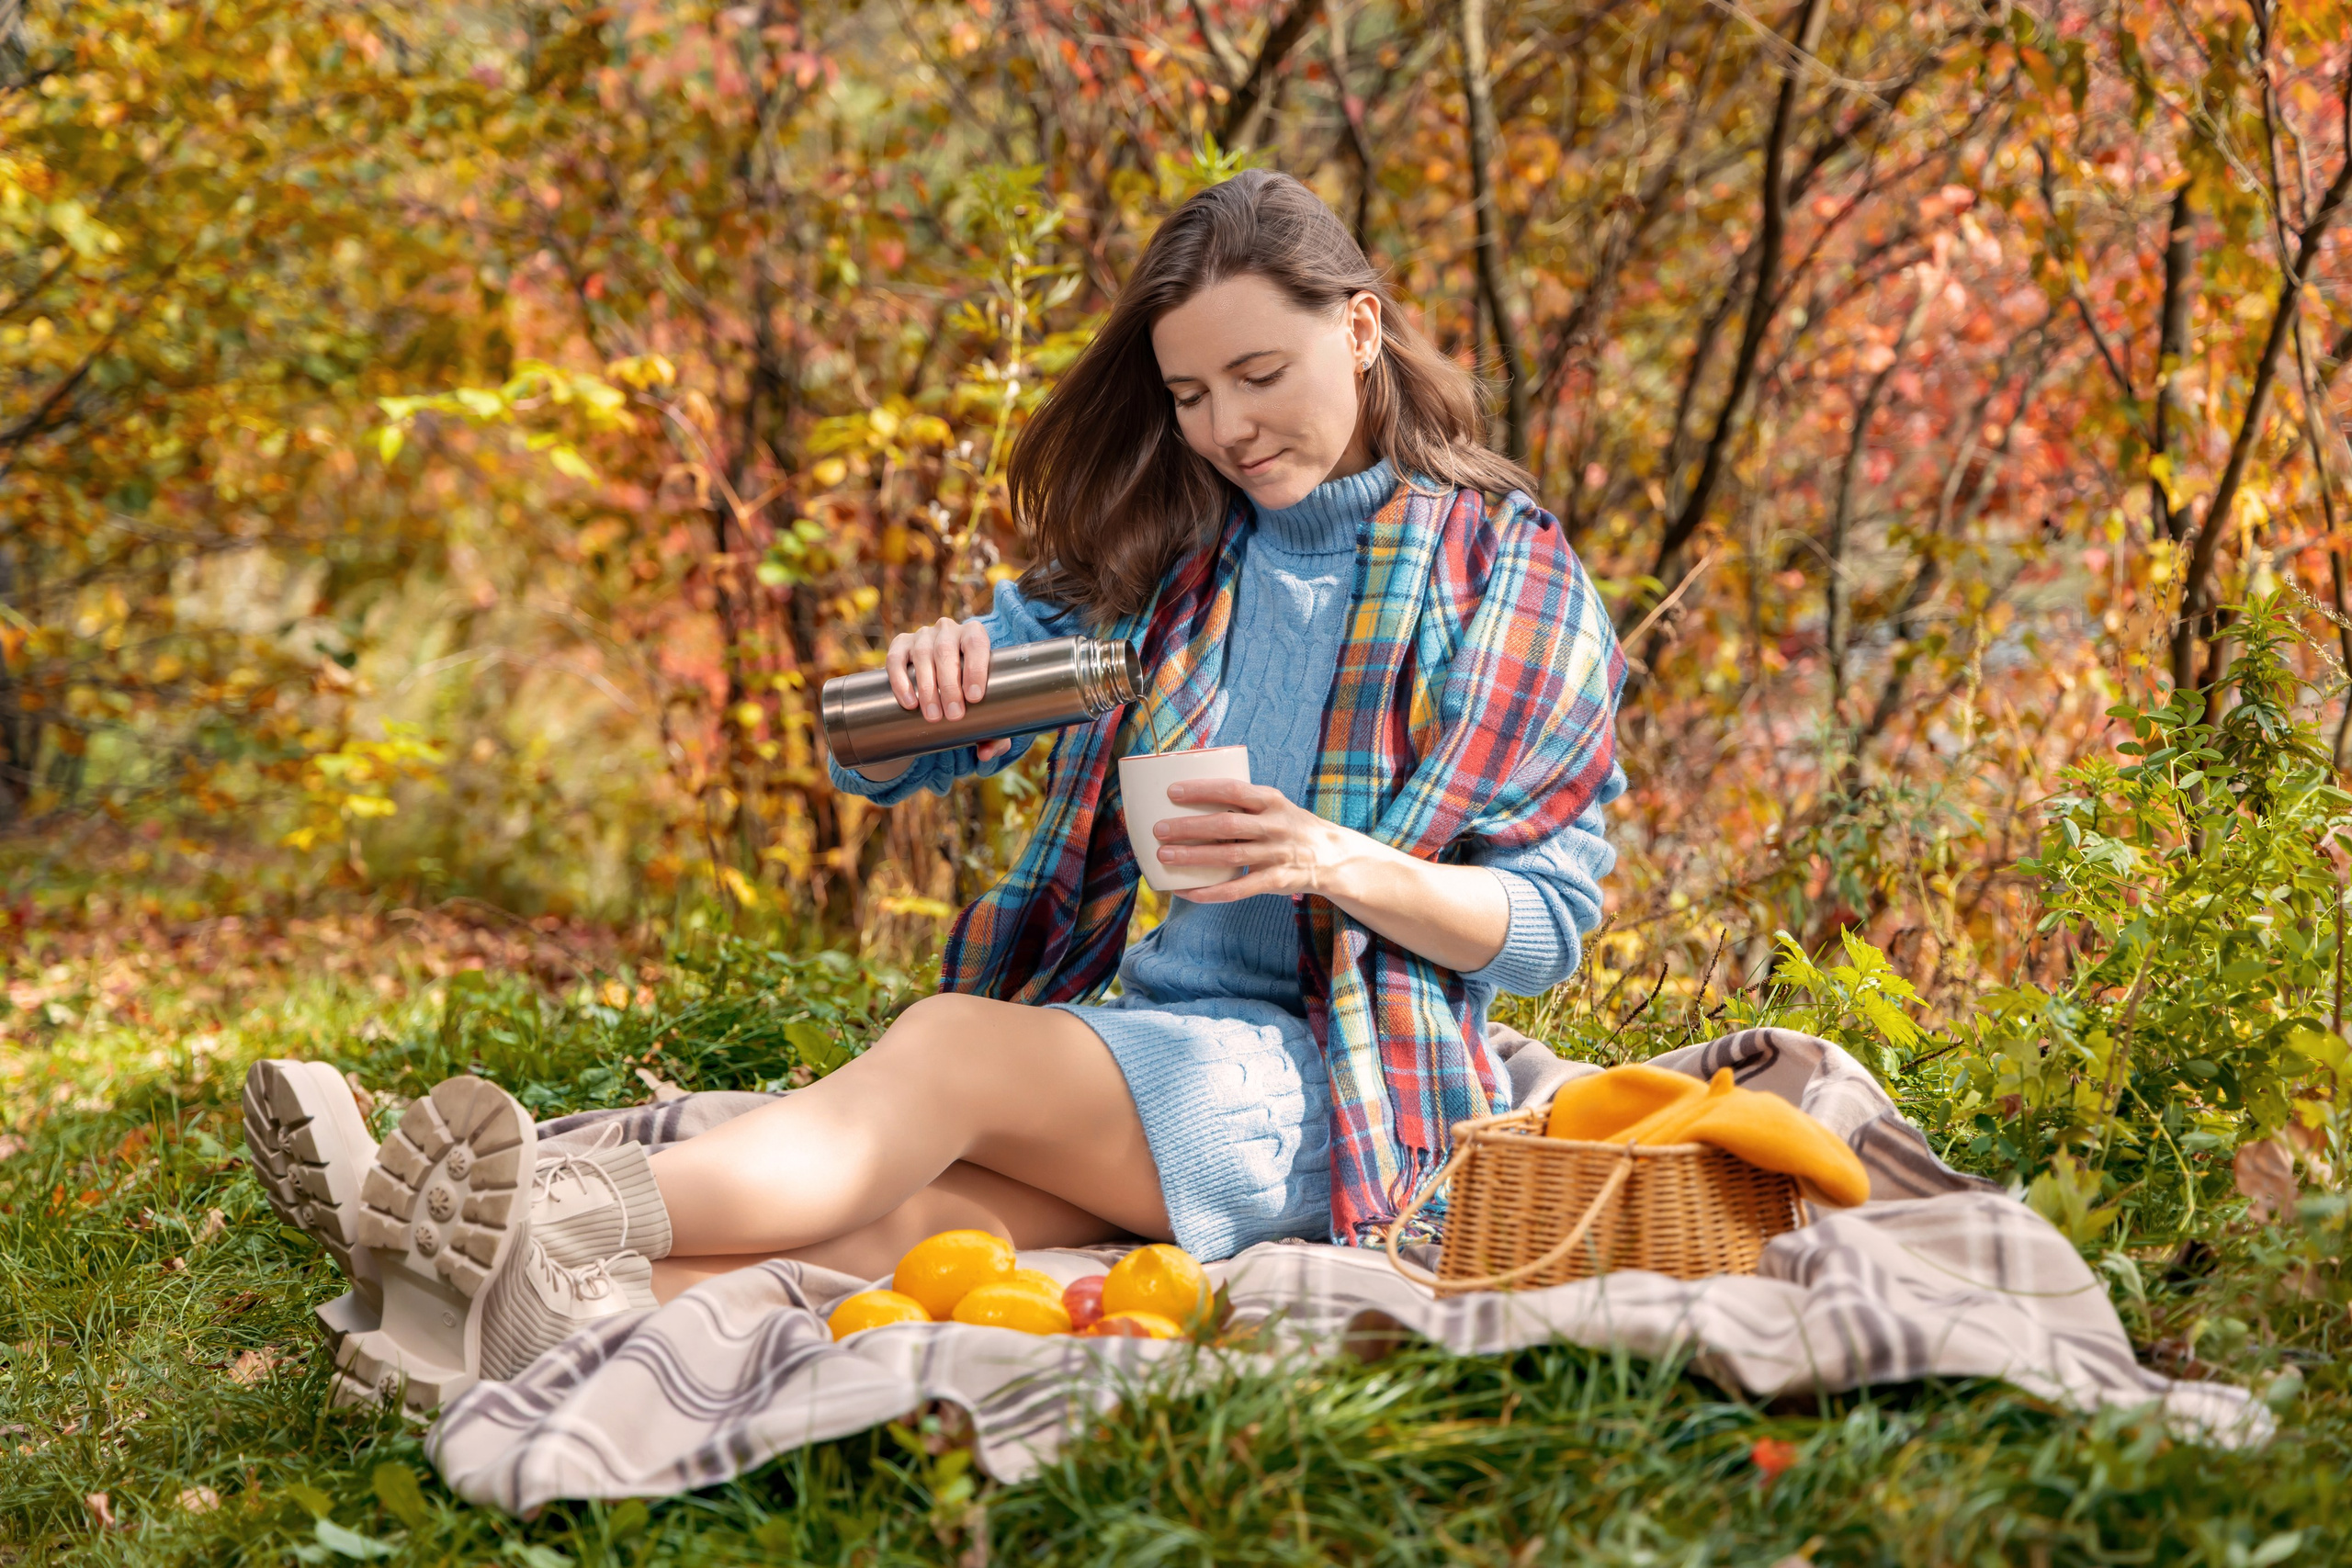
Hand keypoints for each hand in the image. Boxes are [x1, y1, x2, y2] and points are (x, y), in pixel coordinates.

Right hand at [888, 616, 1009, 762]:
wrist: (938, 686)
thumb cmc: (968, 696)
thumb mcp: (984, 710)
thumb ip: (994, 733)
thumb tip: (986, 753)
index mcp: (974, 636)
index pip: (976, 642)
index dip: (976, 667)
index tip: (974, 697)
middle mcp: (947, 630)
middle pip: (946, 651)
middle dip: (949, 685)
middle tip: (953, 716)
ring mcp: (922, 636)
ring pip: (922, 654)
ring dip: (927, 687)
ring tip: (932, 716)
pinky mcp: (899, 646)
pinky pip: (896, 659)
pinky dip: (900, 680)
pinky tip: (908, 702)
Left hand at [1152, 776, 1513, 971]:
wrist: (1347, 861)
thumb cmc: (1301, 830)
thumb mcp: (1280, 808)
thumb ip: (1246, 805)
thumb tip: (1198, 799)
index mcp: (1275, 801)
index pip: (1235, 790)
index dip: (1203, 789)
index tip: (1172, 789)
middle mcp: (1277, 826)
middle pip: (1227, 824)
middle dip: (1190, 825)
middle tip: (1158, 826)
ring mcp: (1279, 855)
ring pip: (1230, 857)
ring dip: (1194, 857)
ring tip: (1164, 855)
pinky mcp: (1280, 882)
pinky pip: (1239, 890)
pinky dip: (1210, 893)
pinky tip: (1185, 893)